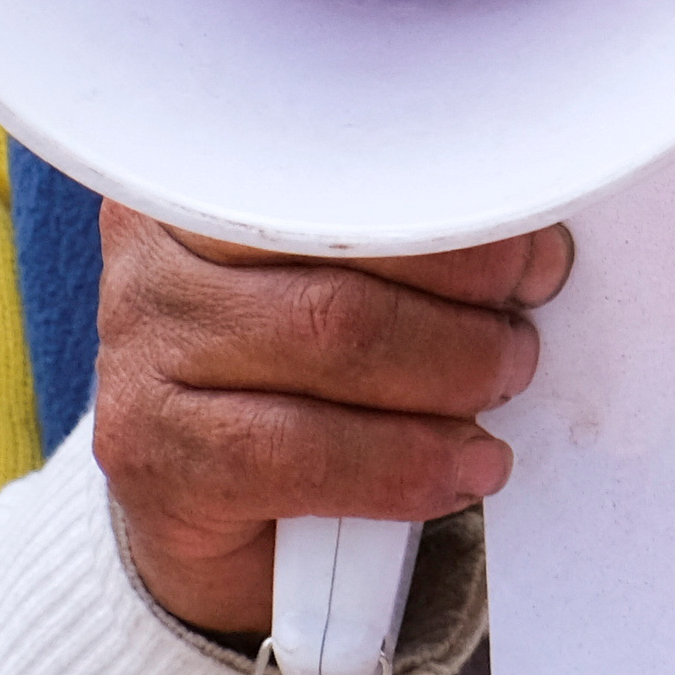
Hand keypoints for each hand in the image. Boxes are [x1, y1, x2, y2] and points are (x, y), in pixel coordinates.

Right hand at [92, 207, 573, 638]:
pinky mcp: (156, 454)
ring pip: (333, 332)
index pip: (340, 164)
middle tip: (522, 328)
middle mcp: (159, 250)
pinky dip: (406, 463)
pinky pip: (303, 451)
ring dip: (451, 370)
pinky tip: (459, 469)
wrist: (202, 511)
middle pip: (341, 238)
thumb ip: (398, 249)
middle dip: (466, 285)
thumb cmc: (289, 380)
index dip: (452, 205)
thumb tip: (529, 241)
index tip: (531, 245)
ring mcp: (143, 350)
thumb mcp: (334, 287)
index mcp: (209, 180)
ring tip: (500, 390)